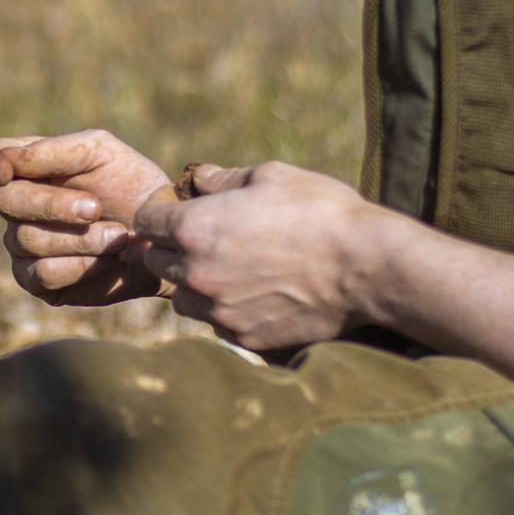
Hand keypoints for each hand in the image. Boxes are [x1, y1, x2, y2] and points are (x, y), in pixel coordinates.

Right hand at [0, 129, 174, 307]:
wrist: (161, 236)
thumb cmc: (131, 185)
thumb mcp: (99, 152)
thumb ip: (51, 151)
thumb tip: (4, 163)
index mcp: (28, 167)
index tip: (5, 172)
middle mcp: (18, 205)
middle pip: (7, 201)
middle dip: (53, 205)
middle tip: (95, 207)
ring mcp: (22, 244)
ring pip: (26, 240)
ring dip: (79, 239)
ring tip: (117, 236)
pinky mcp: (37, 281)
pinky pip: (40, 274)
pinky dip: (78, 266)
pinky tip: (106, 260)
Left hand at [129, 161, 379, 349]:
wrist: (367, 268)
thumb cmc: (321, 212)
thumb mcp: (272, 177)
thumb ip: (223, 179)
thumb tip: (198, 178)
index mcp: (194, 229)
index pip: (146, 222)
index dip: (159, 214)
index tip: (176, 213)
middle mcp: (196, 273)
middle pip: (157, 262)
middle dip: (172, 249)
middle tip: (205, 240)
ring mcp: (217, 310)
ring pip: (181, 300)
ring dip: (193, 285)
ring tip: (228, 271)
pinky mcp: (241, 337)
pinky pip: (215, 324)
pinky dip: (224, 312)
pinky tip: (253, 296)